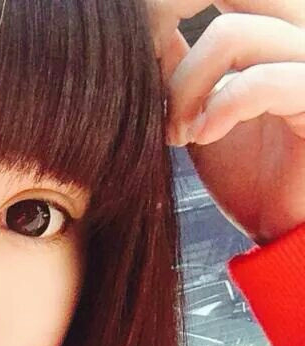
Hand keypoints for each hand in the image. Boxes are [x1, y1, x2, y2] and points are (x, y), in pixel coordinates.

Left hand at [148, 0, 304, 243]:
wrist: (285, 232)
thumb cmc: (253, 178)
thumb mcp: (204, 117)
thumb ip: (184, 73)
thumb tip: (155, 31)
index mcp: (277, 28)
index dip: (175, 16)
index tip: (148, 72)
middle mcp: (301, 33)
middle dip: (178, 55)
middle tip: (161, 104)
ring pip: (233, 35)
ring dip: (188, 88)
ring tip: (178, 133)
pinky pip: (262, 81)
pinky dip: (221, 108)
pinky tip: (202, 136)